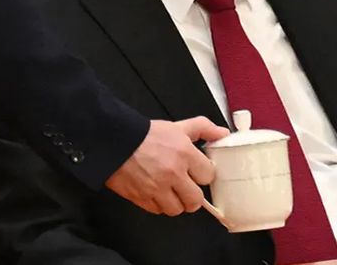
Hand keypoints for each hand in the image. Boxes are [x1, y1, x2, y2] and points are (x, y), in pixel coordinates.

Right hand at [104, 117, 226, 215]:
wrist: (114, 142)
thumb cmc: (144, 135)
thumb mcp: (177, 126)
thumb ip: (203, 128)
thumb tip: (222, 134)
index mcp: (184, 153)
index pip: (208, 176)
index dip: (202, 174)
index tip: (197, 172)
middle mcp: (173, 173)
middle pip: (195, 200)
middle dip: (192, 195)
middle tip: (186, 187)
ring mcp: (157, 188)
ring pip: (177, 209)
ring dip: (175, 202)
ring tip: (170, 191)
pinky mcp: (142, 198)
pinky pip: (158, 211)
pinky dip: (158, 204)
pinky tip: (156, 192)